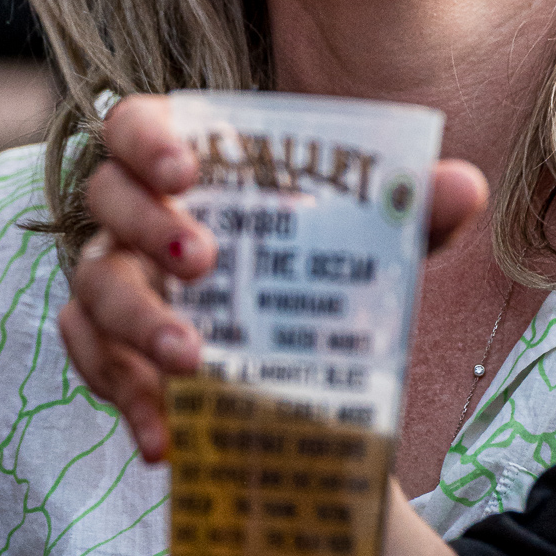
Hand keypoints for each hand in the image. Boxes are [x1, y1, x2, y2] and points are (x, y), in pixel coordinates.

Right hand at [59, 96, 487, 459]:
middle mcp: (136, 213)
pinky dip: (127, 398)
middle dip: (147, 228)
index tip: (186, 171)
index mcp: (187, 160)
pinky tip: (166, 434)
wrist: (306, 367)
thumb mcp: (373, 242)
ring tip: (192, 361)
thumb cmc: (323, 269)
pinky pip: (94, 364)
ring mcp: (115, 280)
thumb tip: (462, 186)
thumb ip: (412, 210)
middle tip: (202, 264)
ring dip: (136, 322)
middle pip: (106, 200)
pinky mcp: (109, 349)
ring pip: (93, 287)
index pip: (134, 121)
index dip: (146, 139)